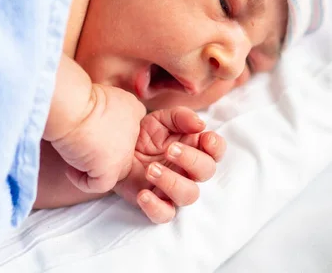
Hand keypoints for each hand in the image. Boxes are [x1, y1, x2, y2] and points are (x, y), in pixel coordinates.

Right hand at [49, 83, 145, 193]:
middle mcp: (135, 135)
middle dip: (104, 154)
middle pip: (123, 153)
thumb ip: (110, 105)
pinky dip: (82, 181)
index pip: (128, 132)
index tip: (90, 133)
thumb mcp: (99, 94)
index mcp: (135, 112)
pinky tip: (71, 168)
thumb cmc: (80, 98)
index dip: (108, 136)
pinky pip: (99, 185)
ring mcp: (124, 155)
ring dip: (94, 168)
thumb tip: (99, 117)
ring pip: (114, 171)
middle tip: (84, 149)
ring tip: (76, 157)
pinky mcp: (110, 171)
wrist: (74, 108)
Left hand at [114, 107, 225, 222]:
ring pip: (188, 195)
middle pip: (206, 172)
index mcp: (194, 148)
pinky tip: (143, 193)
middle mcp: (188, 170)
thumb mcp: (160, 119)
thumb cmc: (144, 134)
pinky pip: (164, 214)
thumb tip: (200, 124)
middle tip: (169, 150)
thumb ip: (180, 117)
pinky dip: (155, 207)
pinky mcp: (156, 203)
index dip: (216, 147)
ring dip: (172, 182)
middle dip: (190, 160)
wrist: (115, 147)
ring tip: (151, 169)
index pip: (216, 151)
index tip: (205, 139)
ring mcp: (173, 189)